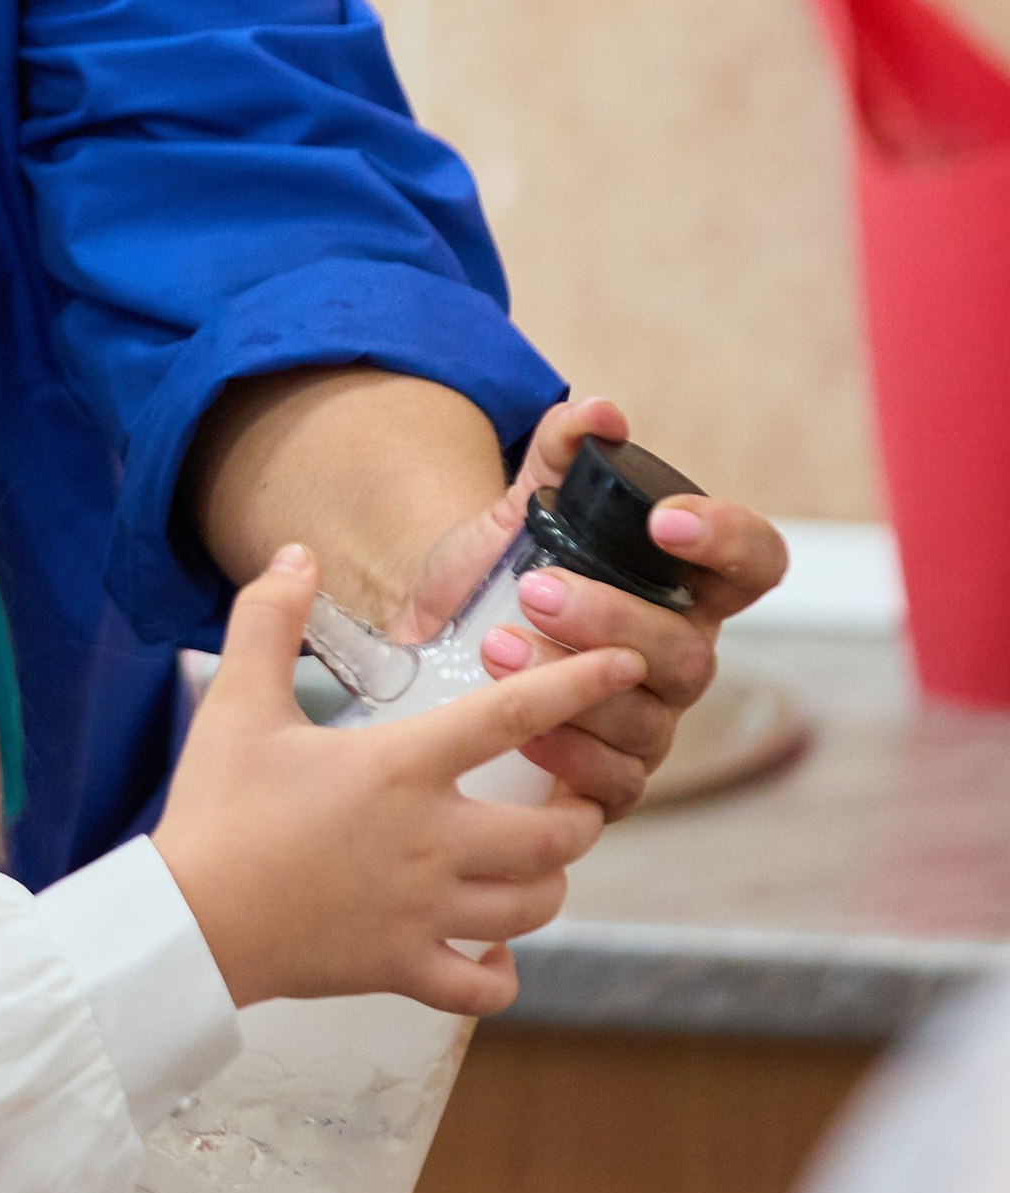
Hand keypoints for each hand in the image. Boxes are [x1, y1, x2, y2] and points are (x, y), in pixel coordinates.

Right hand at [154, 545, 638, 1015]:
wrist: (189, 920)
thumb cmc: (216, 806)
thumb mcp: (237, 700)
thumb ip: (269, 618)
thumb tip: (298, 554)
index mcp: (400, 769)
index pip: (513, 719)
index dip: (578, 687)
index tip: (629, 666)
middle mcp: (432, 843)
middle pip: (554, 834)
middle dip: (580, 811)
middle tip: (574, 791)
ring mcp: (425, 913)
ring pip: (533, 906)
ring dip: (550, 880)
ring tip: (539, 859)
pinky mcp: (405, 970)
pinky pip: (486, 987)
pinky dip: (501, 969)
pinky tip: (491, 947)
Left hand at [398, 398, 788, 817]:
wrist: (438, 633)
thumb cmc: (501, 569)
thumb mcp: (520, 504)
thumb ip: (559, 453)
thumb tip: (598, 411)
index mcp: (683, 586)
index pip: (755, 563)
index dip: (730, 541)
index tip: (662, 520)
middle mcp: (681, 657)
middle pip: (690, 652)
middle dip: (613, 620)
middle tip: (534, 589)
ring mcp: (652, 720)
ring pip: (647, 718)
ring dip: (571, 683)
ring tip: (495, 645)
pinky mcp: (612, 777)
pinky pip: (615, 781)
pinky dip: (568, 750)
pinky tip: (521, 723)